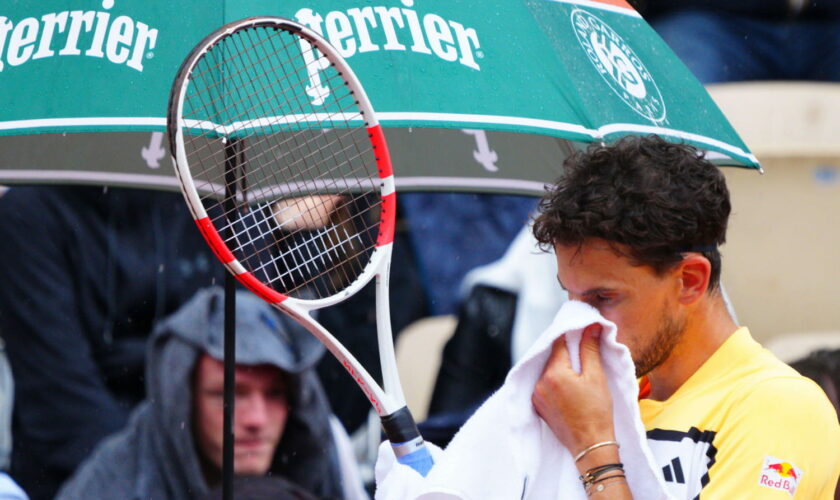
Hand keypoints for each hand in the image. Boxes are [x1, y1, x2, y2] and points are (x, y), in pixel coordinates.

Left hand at [531, 324, 614, 453]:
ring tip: (576, 370)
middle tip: (581, 350)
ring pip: (546, 370)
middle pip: (551, 357)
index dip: (571, 335)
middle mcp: (540, 382)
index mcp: (554, 373)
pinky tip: (568, 384)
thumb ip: (590, 349)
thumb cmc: (597, 412)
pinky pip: (543, 384)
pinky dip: (553, 380)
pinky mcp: (537, 405)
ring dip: (559, 366)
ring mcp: (536, 395)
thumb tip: (592, 326)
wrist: (591, 445)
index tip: (582, 331)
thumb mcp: (597, 377)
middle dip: (565, 352)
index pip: (559, 343)